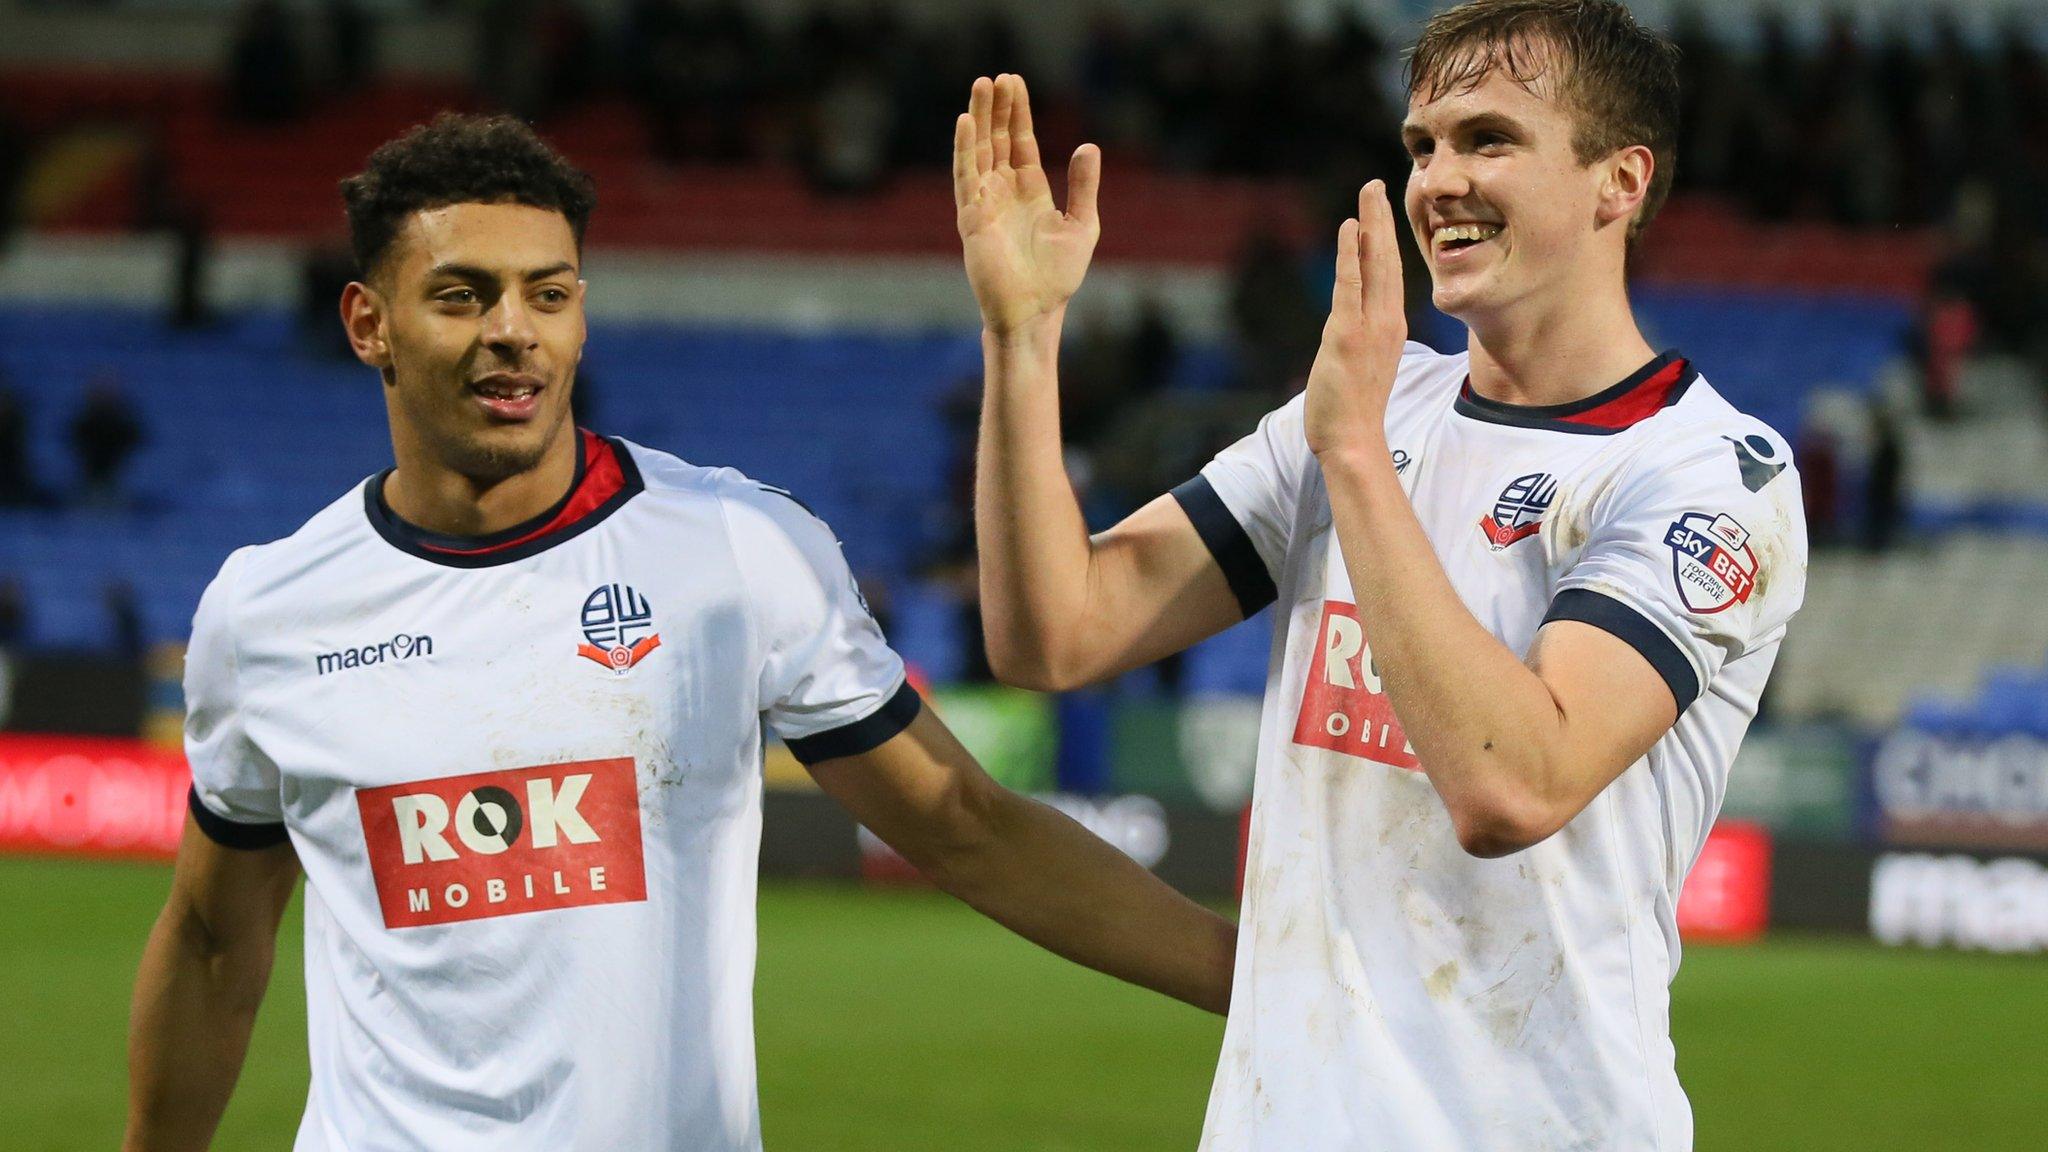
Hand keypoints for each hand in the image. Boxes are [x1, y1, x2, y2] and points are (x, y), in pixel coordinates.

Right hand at [954, 74, 1101, 338]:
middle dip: (996, 108)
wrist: (1036, 311)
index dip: (1017, 114)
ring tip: (981, 86)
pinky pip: (966, 177)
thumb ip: (1084, 186)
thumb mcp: (1082, 224)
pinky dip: (965, 149)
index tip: (1014, 82)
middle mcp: (1004, 192)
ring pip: (979, 152)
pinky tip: (966, 123)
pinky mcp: (972, 218)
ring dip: (979, 119)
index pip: (1020, 143)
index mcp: (1029, 191)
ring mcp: (985, 203)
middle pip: (996, 140)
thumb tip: (1089, 146)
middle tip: (996, 77)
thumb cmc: (1058, 276)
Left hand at [1304, 181, 1407, 459]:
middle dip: (1383, 220)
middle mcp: (1387, 323)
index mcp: (1390, 329)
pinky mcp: (1348, 335)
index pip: (1389, 275)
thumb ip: (1361, 343)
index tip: (1380, 211)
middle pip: (1387, 261)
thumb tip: (1352, 332)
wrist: (1353, 441)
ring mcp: (1370, 327)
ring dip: (1371, 225)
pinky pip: (1351, 286)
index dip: (1386, 241)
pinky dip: (1351, 255)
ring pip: (1374, 265)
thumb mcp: (1363, 368)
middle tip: (1378, 184)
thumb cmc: (1352, 411)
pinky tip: (1350, 227)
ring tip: (1369, 192)